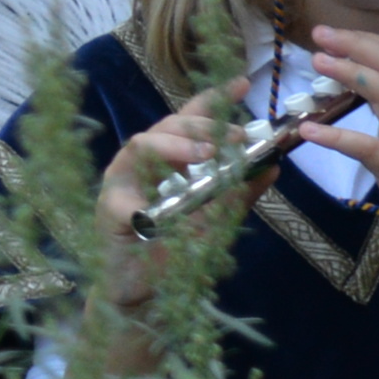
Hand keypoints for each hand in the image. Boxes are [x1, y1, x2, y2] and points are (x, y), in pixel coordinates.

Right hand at [97, 87, 247, 306]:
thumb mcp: (217, 223)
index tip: (243, 84)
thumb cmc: (176, 256)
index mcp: (174, 163)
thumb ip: (239, 195)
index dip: (214, 99)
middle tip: (234, 136)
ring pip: (142, 143)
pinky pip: (119, 197)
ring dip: (175, 145)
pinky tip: (152, 216)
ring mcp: (124, 182)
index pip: (192, 122)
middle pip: (168, 124)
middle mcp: (147, 164)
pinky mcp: (107, 209)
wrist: (145, 294)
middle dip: (202, 123)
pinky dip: (137, 204)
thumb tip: (272, 166)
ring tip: (205, 156)